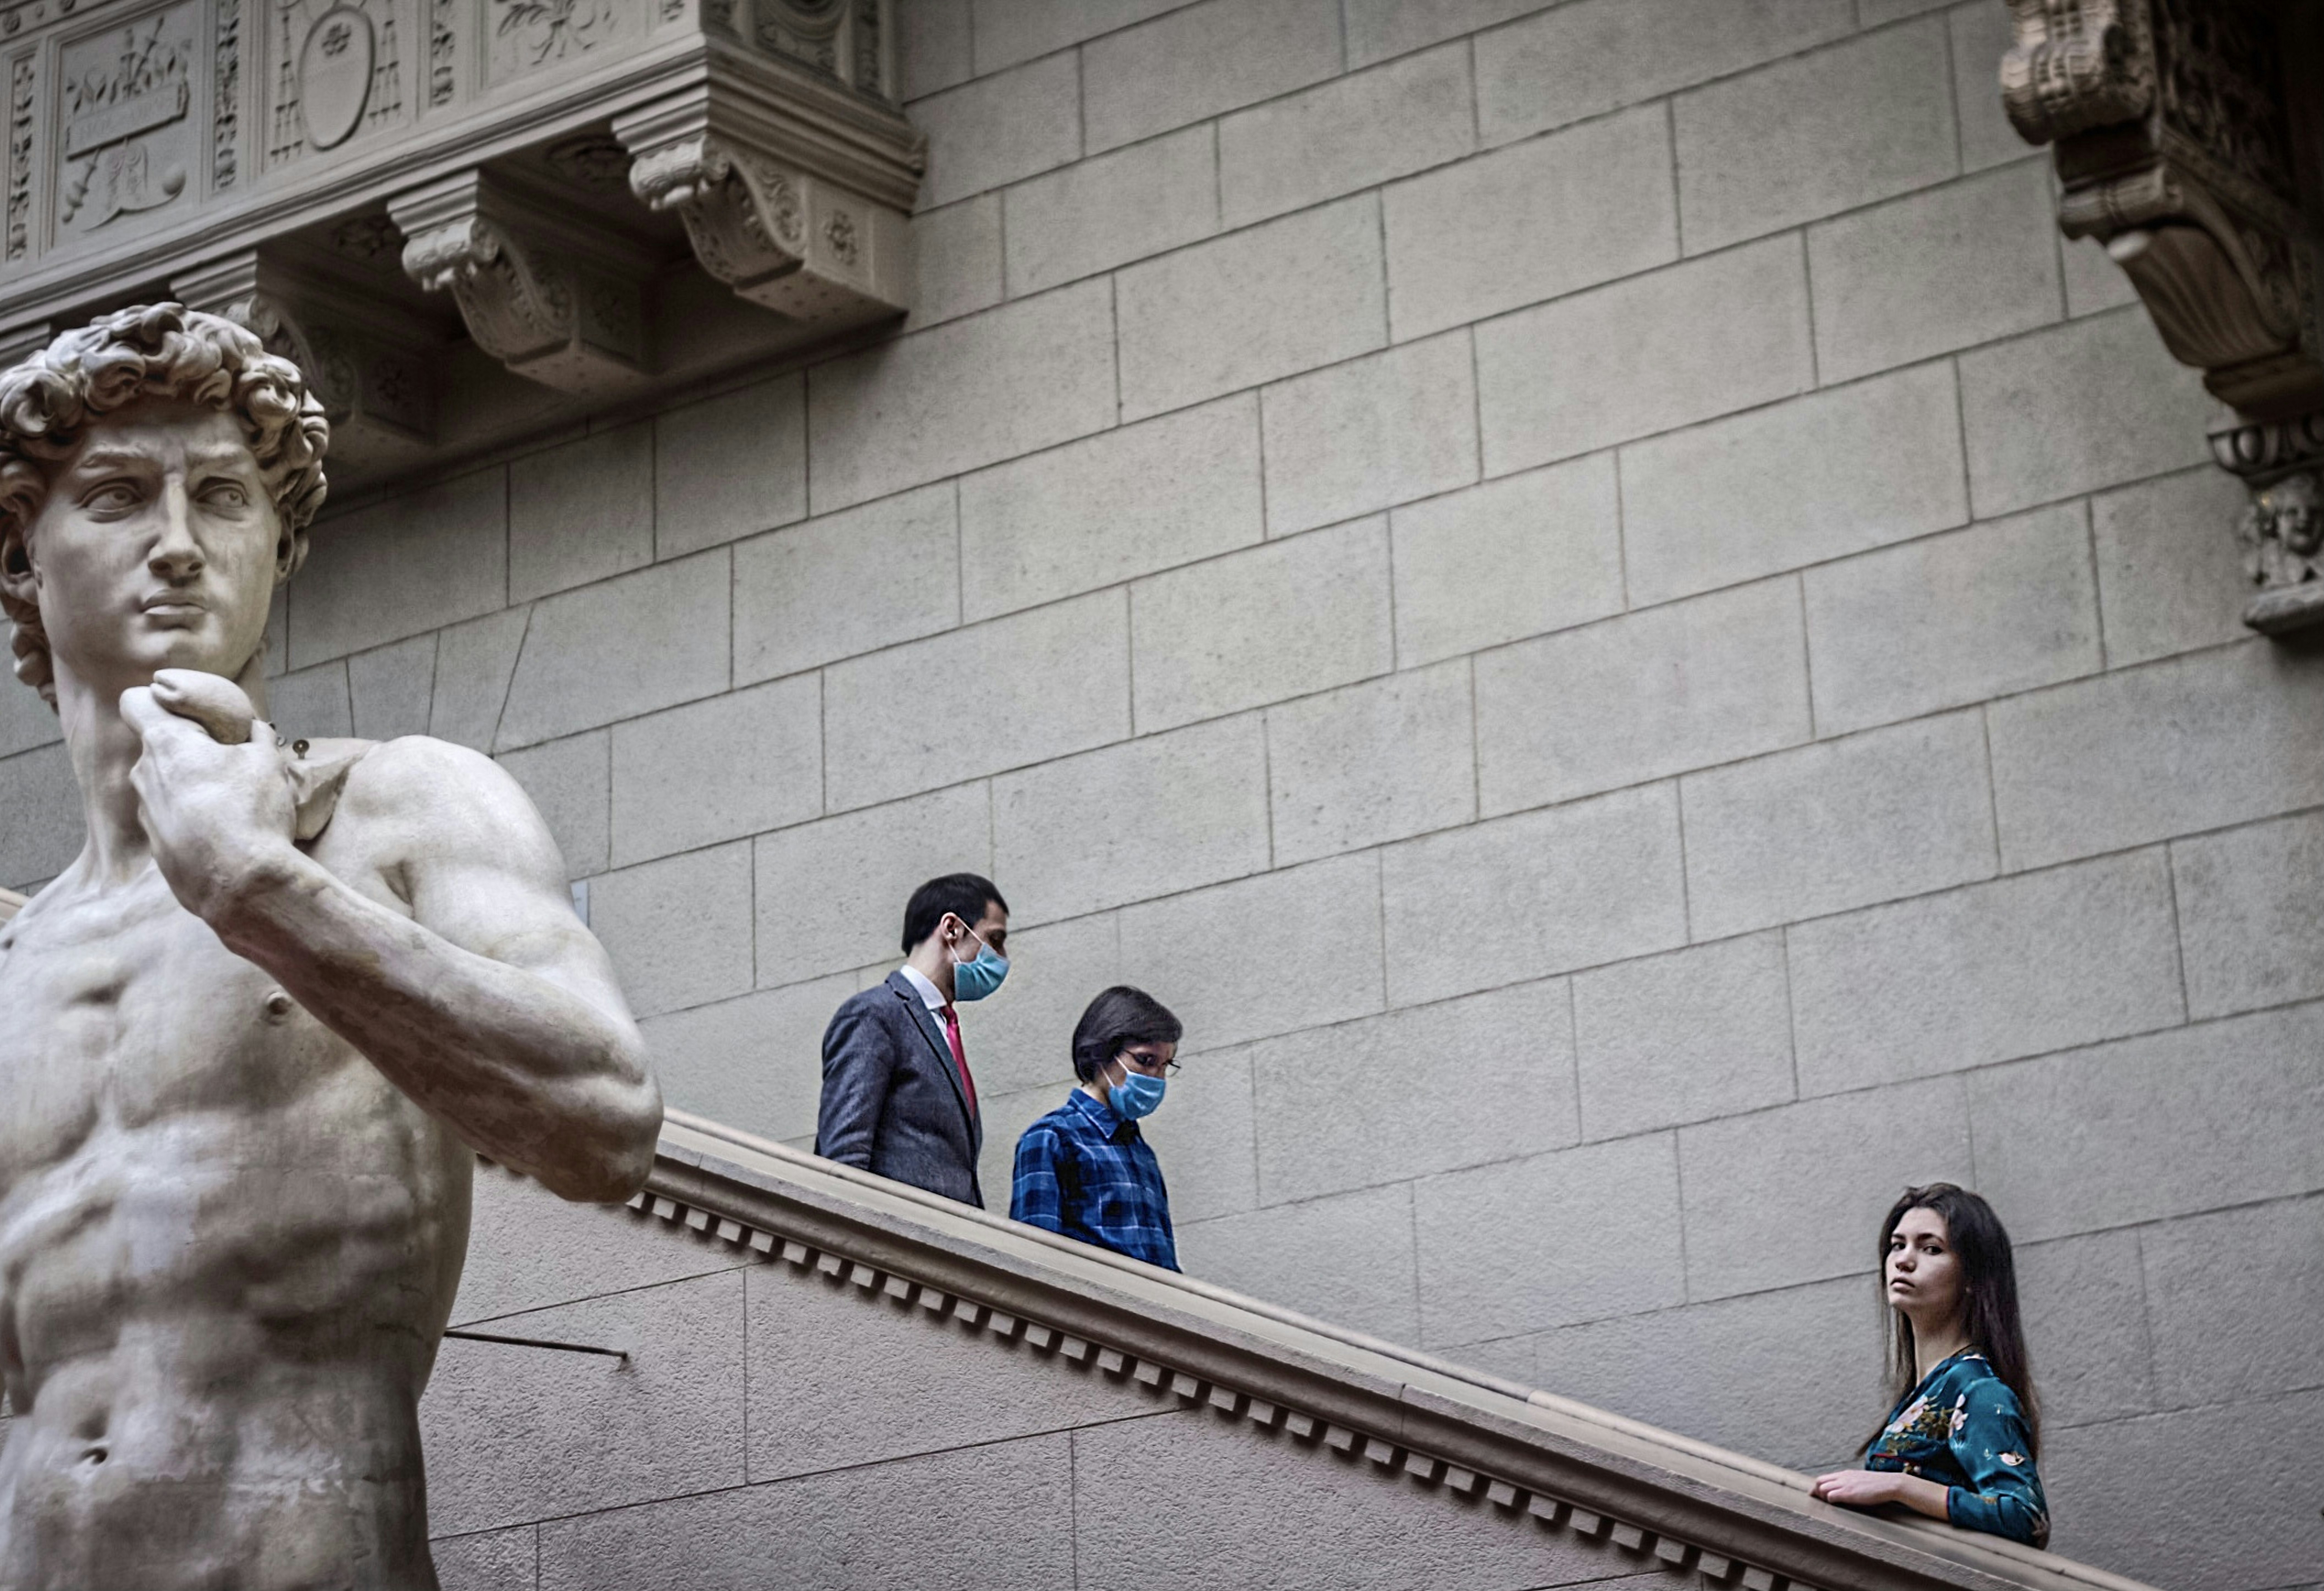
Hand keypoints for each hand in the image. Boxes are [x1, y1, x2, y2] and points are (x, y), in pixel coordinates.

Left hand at [120, 669, 299, 924]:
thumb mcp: (268, 762)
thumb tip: (254, 729)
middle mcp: (145, 775)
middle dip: (189, 752)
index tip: (186, 712)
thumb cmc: (253, 813)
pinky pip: (172, 822)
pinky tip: (224, 837)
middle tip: (228, 765)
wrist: (243, 885)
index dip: (157, 699)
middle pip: (159, 749)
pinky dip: (192, 822)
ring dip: (191, 789)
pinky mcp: (156, 848)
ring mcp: (146, 815)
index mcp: (168, 744)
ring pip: (165, 787)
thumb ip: (256, 737)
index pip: (135, 701)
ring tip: (232, 807)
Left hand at [1811, 1469, 1901, 1508]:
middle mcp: (1842, 1477)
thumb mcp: (1860, 1480)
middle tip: (1823, 1502)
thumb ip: (1851, 1482)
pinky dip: (1830, 1501)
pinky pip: (1831, 1496)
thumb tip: (1845, 1490)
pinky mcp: (1849, 1493)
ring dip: (1823, 1497)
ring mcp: (1844, 1484)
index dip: (1818, 1488)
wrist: (1890, 1484)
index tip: (1819, 1496)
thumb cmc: (1878, 1484)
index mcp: (1844, 1474)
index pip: (1823, 1478)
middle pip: (1818, 1481)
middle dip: (1817, 1492)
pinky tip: (1838, 1505)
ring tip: (1831, 1504)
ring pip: (1821, 1488)